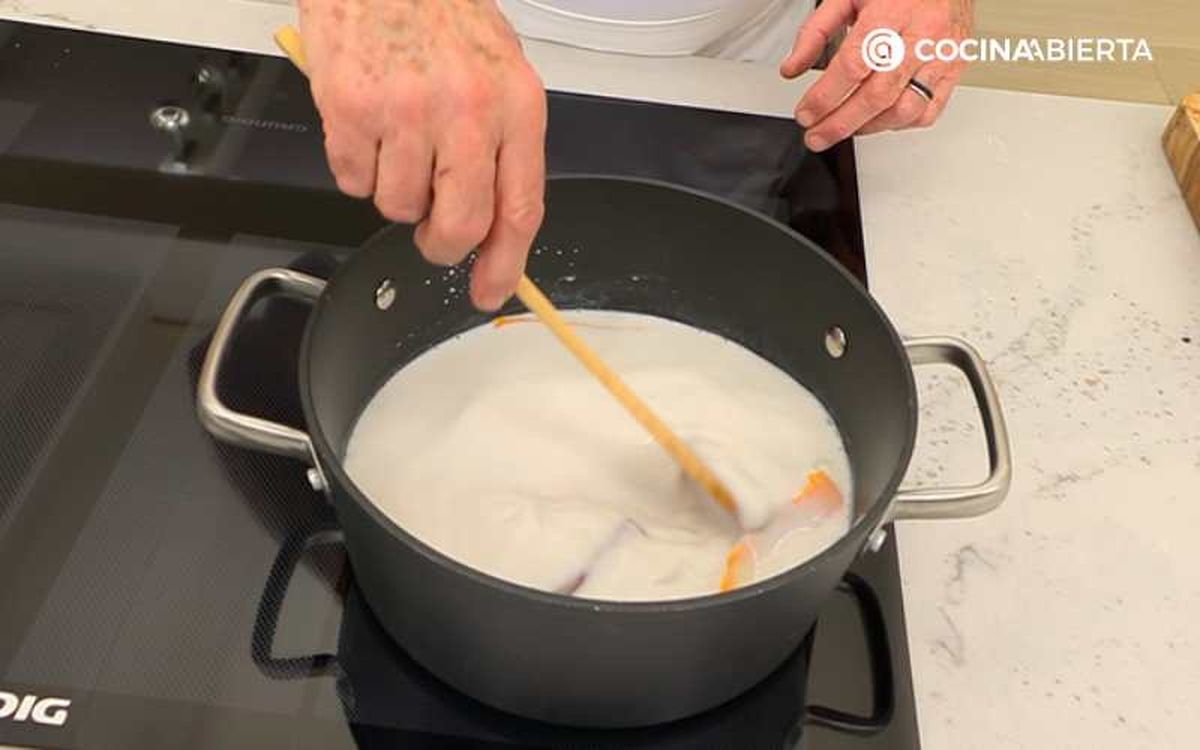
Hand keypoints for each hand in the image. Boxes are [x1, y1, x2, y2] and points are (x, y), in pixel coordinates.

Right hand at [298, 0, 546, 309]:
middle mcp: (467, 111)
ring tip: (396, 138)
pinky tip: (366, 123)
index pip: (519, 208)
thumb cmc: (441, 11)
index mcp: (516, 104)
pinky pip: (352, 180)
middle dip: (443, 244)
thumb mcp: (499, 71)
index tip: (490, 291)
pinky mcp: (352, 108)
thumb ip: (502, 148)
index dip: (505, 263)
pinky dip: (355, 166)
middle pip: (461, 224)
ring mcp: (407, 111)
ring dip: (394, 191)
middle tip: (432, 233)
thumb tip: (495, 229)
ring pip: (398, 207)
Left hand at [779, 0, 971, 150]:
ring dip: (867, 128)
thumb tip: (792, 68)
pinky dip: (898, 124)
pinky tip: (876, 120)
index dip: (825, 97)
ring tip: (842, 129)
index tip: (806, 114)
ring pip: (904, 110)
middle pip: (877, 95)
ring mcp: (941, 56)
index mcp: (891, 12)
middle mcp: (921, 36)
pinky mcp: (954, 70)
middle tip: (816, 135)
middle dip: (840, 123)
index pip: (853, 66)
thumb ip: (815, 31)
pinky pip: (927, 111)